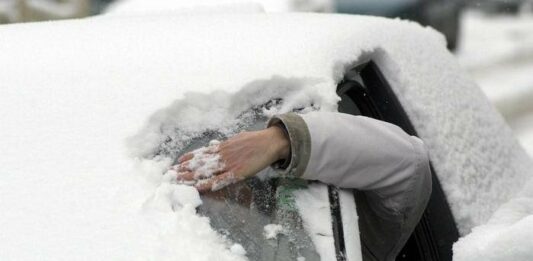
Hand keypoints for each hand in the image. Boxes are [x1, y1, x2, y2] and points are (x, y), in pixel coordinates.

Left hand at [171, 126, 289, 191]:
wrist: (270, 142)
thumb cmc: (255, 140)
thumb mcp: (237, 138)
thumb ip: (226, 144)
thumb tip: (216, 144)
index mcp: (222, 146)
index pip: (201, 153)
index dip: (188, 158)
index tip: (176, 163)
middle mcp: (222, 154)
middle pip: (199, 163)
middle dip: (184, 169)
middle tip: (170, 174)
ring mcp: (229, 164)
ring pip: (206, 171)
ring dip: (191, 177)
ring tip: (179, 181)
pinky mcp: (237, 173)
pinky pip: (221, 180)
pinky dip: (209, 184)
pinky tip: (199, 187)